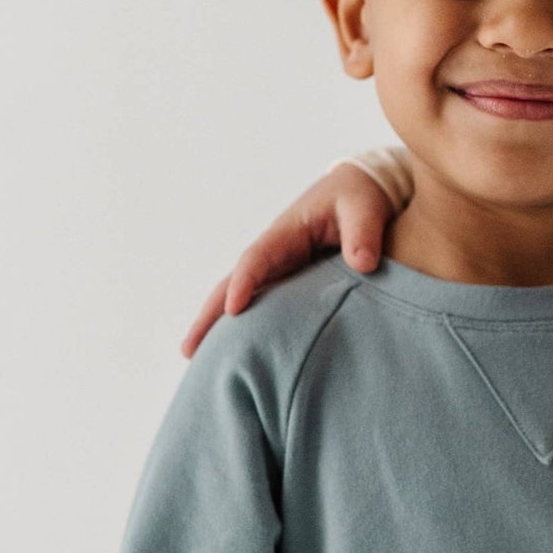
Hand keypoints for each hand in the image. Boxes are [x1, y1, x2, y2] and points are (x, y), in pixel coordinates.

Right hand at [181, 161, 403, 356]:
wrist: (360, 191)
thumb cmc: (359, 196)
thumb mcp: (364, 208)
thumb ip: (363, 234)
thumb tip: (363, 264)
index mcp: (287, 233)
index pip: (257, 259)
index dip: (244, 283)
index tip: (233, 310)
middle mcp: (274, 253)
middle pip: (233, 284)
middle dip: (211, 315)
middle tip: (189, 350)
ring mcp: (279, 269)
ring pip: (243, 299)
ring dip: (220, 328)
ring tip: (197, 361)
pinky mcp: (290, 282)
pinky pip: (264, 306)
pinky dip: (248, 328)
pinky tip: (238, 354)